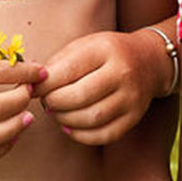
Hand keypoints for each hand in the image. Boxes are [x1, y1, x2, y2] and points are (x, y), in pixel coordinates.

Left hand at [34, 29, 173, 144]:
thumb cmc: (107, 52)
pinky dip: (81, 135)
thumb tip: (32, 84)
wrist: (149, 60)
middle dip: (54, 102)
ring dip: (65, 119)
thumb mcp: (84, 45)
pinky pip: (105, 134)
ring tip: (56, 113)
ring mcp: (131, 97)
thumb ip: (58, 63)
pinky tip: (69, 126)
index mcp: (105, 49)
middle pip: (80, 96)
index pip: (69, 70)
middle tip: (45, 102)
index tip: (34, 88)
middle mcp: (122, 73)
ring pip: (92, 118)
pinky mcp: (134, 117)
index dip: (46, 84)